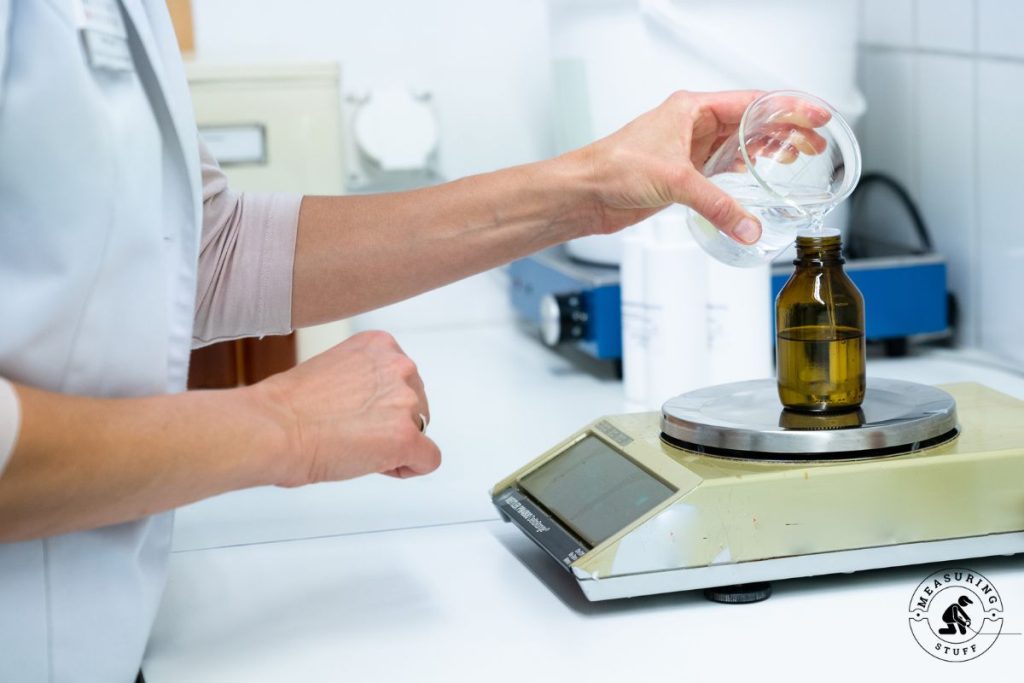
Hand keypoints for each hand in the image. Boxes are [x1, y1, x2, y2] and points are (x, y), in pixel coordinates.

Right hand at [254, 331, 439, 485]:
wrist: (273, 429)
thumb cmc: (288, 405)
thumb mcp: (335, 370)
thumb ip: (365, 380)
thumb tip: (376, 405)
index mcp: (381, 345)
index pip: (403, 380)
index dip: (381, 405)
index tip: (354, 413)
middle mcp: (399, 367)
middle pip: (416, 405)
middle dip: (390, 424)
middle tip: (351, 434)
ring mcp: (405, 402)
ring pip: (420, 431)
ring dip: (394, 444)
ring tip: (355, 447)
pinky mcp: (406, 437)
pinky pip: (429, 460)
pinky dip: (409, 467)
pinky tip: (380, 466)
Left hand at [570, 90, 826, 244]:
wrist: (585, 194)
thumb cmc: (612, 168)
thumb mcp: (674, 182)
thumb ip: (717, 206)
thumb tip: (748, 226)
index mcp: (693, 109)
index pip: (753, 102)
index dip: (788, 109)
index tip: (816, 116)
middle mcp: (692, 125)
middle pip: (751, 123)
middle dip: (785, 131)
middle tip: (815, 143)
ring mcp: (688, 150)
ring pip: (738, 147)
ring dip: (766, 152)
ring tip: (797, 158)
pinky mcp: (682, 176)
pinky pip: (722, 173)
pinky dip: (743, 176)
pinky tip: (758, 181)